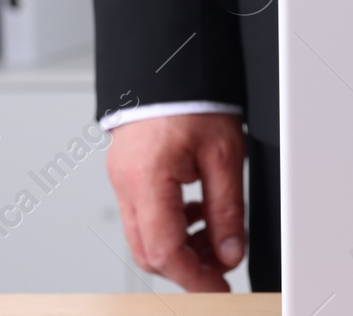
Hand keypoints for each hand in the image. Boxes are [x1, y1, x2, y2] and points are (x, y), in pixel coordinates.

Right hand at [106, 113, 246, 290]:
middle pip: (149, 251)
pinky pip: (143, 214)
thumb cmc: (194, 97)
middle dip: (186, 266)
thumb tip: (231, 252)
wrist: (170, 63)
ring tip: (215, 235)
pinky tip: (197, 211)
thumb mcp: (225, 153)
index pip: (165, 250)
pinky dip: (170, 224)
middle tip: (221, 265)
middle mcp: (126, 183)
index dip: (194, 278)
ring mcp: (121, 178)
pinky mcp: (126, 173)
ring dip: (179, 246)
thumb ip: (227, 208)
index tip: (219, 289)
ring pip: (143, 236)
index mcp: (147, 179)